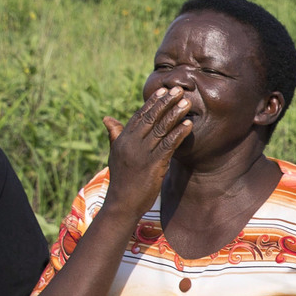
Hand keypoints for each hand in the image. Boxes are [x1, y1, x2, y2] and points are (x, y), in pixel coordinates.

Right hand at [103, 85, 192, 213]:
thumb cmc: (121, 181)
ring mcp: (141, 154)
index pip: (138, 116)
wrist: (121, 205)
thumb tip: (107, 118)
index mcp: (122, 140)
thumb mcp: (115, 155)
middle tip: (178, 89)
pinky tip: (188, 124)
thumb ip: (114, 135)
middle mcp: (130, 144)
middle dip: (165, 102)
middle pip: (150, 118)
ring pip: (160, 128)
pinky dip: (178, 133)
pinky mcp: (152, 165)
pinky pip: (168, 145)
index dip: (152, 103)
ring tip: (187, 102)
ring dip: (175, 113)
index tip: (163, 91)